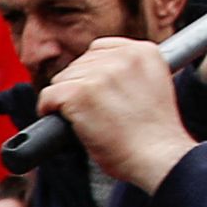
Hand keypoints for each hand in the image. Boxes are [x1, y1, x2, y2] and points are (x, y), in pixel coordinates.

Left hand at [38, 39, 197, 192]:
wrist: (158, 157)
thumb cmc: (155, 135)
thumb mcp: (153, 87)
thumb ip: (130, 73)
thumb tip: (99, 74)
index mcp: (144, 52)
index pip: (99, 49)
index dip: (91, 72)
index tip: (92, 90)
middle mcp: (122, 57)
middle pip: (79, 64)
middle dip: (78, 86)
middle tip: (88, 111)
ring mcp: (100, 74)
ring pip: (62, 79)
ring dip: (65, 99)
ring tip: (80, 119)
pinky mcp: (80, 93)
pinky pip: (49, 95)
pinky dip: (47, 109)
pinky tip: (60, 120)